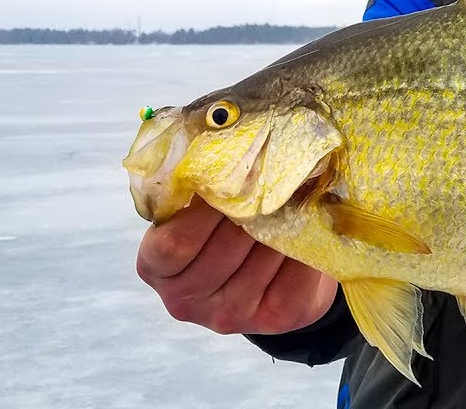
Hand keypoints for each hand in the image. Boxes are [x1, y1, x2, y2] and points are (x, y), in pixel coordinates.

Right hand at [137, 195, 339, 334]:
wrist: (271, 273)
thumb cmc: (226, 227)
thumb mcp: (199, 209)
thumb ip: (199, 189)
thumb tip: (228, 148)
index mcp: (156, 267)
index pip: (174, 243)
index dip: (204, 210)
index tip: (231, 178)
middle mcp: (185, 299)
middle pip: (224, 248)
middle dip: (253, 208)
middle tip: (276, 175)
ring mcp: (228, 315)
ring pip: (263, 257)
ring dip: (284, 222)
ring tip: (297, 194)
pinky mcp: (273, 318)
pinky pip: (296, 275)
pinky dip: (307, 245)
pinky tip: (310, 227)